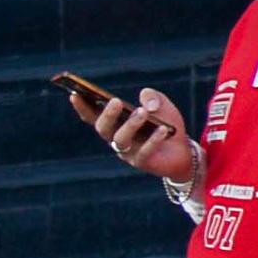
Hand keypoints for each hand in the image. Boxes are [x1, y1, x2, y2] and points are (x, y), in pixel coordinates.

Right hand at [74, 83, 200, 181]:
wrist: (183, 152)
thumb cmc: (166, 125)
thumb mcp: (161, 105)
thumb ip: (153, 97)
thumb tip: (147, 104)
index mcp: (114, 124)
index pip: (92, 116)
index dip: (82, 107)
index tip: (74, 94)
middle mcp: (115, 139)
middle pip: (104, 128)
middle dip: (107, 115)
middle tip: (115, 101)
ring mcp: (127, 152)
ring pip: (121, 140)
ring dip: (130, 125)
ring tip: (143, 112)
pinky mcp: (142, 163)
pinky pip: (145, 152)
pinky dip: (153, 140)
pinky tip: (163, 129)